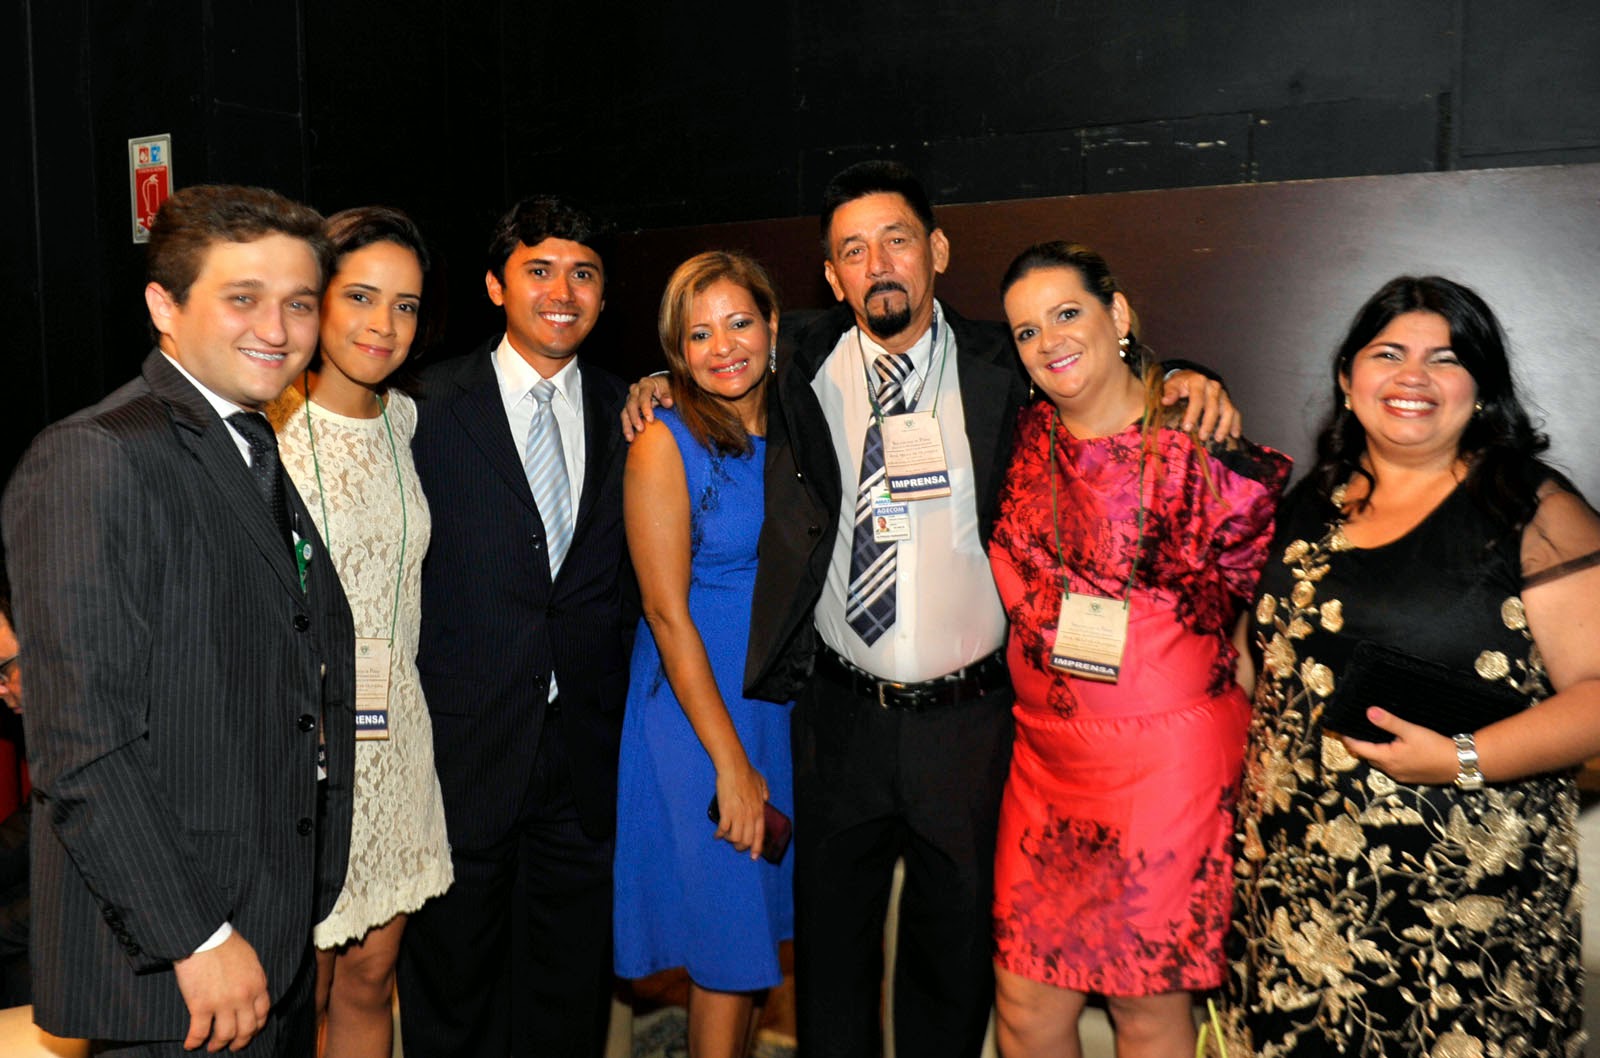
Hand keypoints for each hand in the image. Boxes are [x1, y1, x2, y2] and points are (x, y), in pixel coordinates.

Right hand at [172, 930, 270, 1051]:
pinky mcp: (200, 1006)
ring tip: (213, 1046)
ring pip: (224, 1035)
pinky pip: (198, 1032)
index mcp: (258, 984)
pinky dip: (194, 1041)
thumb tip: (251, 992)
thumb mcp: (250, 959)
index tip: (249, 1031)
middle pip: (246, 1030)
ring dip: (218, 1044)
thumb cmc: (225, 943)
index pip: (262, 1014)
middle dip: (239, 1041)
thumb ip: (252, 978)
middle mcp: (243, 997)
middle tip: (232, 1046)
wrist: (204, 936)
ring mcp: (222, 1003)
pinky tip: (190, 1044)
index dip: (256, 1027)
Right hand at [620, 375, 674, 440]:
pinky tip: (630, 438)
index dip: (646, 408)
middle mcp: (635, 390)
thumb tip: (668, 402)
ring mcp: (631, 399)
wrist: (662, 386)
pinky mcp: (629, 408)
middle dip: (635, 418)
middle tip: (641, 429)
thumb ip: (668, 395)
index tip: (650, 419)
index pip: (643, 396)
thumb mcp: (670, 389)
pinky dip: (627, 428)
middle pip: (631, 404)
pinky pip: (625, 418)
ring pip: (625, 412)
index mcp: (646, 384)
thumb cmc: (667, 388)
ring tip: (630, 438)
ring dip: (627, 425)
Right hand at [713, 764, 768, 860]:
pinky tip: (717, 834)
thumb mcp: (761, 782)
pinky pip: (723, 830)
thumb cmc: (746, 772)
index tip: (753, 856)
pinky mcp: (726, 812)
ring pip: (735, 838)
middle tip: (735, 845)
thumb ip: (765, 792)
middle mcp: (750, 815)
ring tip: (725, 837)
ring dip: (729, 840)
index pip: (759, 834)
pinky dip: (719, 834)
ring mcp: (738, 814)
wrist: (734, 767)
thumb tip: (766, 798)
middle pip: (746, 840)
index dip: (757, 847)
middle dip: (740, 847)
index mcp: (759, 810)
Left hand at [1160, 370, 1239, 441]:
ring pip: (1228, 410)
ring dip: (1224, 425)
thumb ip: (1170, 392)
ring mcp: (1222, 394)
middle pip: (1214, 406)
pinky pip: (1235, 413)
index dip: (1192, 414)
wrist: (1190, 378)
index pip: (1197, 398)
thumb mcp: (1172, 385)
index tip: (1187, 428)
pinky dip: (1236, 424)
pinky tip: (1234, 435)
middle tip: (1202, 437)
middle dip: (1208, 423)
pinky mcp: (1227, 402)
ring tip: (1217, 439)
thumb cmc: (1180, 384)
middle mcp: (1213, 386)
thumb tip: (1166, 400)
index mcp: (1198, 381)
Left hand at [1340, 708, 1460, 784]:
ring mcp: (1401, 775)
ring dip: (1373, 751)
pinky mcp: (1411, 777)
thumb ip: (1389, 722)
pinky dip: (1386, 757)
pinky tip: (1393, 748)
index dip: (1348, 739)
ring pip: (1380, 762)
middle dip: (1359, 745)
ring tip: (1370, 737)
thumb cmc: (1436, 747)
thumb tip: (1369, 711)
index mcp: (1387, 759)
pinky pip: (1392, 766)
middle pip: (1368, 756)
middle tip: (1354, 731)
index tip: (1340, 729)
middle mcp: (1391, 770)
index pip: (1359, 749)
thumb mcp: (1411, 731)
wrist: (1461, 763)